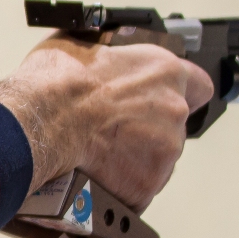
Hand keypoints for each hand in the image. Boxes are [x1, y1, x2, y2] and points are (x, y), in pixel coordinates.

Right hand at [0, 33, 214, 211]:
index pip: (198, 86)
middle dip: (146, 130)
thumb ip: (106, 54)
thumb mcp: (81, 46)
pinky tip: (96, 177)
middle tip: (112, 130)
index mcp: (162, 71)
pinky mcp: (145, 186)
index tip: (162, 101)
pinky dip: (119, 187)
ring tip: (98, 156)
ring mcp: (164, 151)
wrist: (40, 123)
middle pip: (172, 127)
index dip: (179, 95)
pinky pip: (137, 191)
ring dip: (134, 159)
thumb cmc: (55, 84)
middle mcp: (173, 110)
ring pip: (157, 161)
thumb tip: (96, 55)